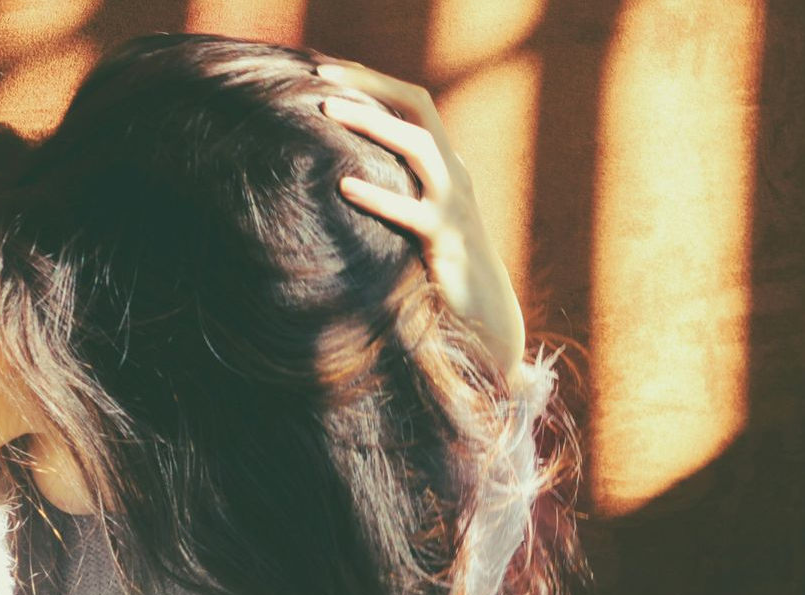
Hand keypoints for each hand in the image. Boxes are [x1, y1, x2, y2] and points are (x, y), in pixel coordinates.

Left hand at [314, 60, 526, 382]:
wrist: (484, 314)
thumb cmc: (441, 267)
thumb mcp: (420, 215)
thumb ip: (397, 186)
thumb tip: (340, 167)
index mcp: (446, 163)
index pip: (414, 103)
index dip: (374, 82)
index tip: (328, 70)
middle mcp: (454, 174)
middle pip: (418, 108)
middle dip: (371, 86)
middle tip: (321, 79)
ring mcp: (453, 205)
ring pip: (418, 146)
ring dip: (372, 124)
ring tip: (327, 111)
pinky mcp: (446, 241)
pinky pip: (410, 211)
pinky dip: (377, 195)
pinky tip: (343, 186)